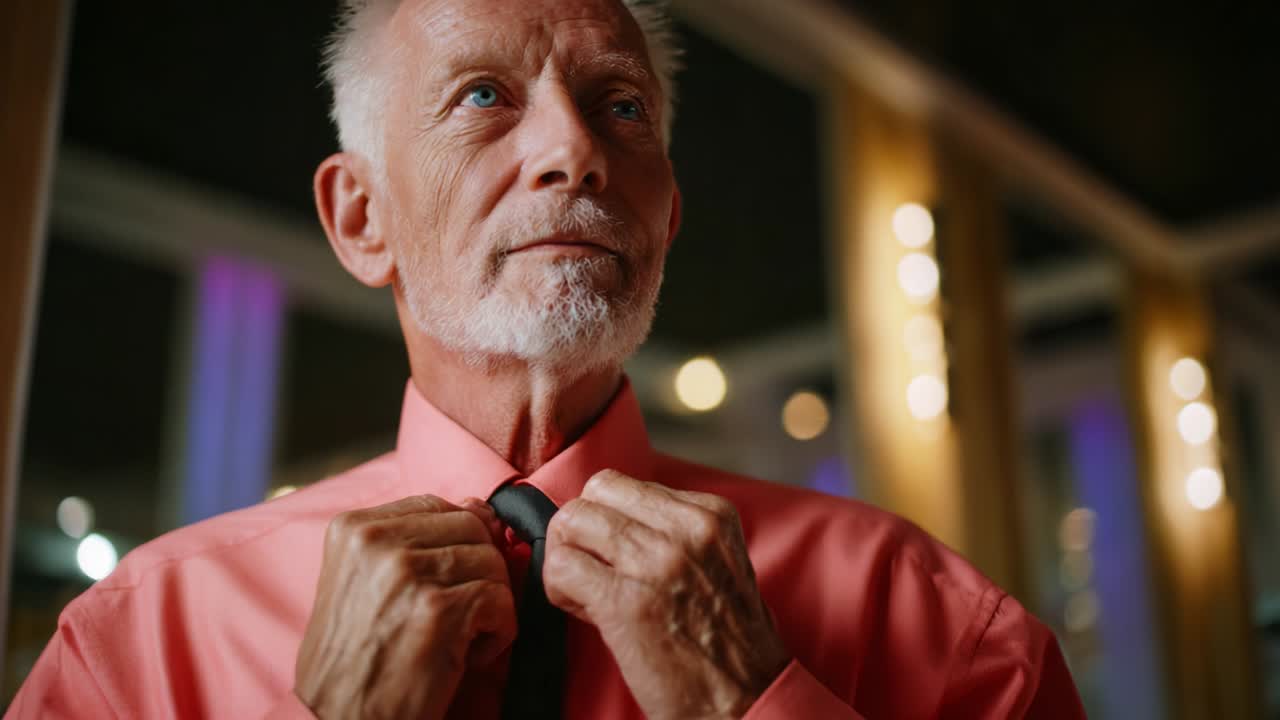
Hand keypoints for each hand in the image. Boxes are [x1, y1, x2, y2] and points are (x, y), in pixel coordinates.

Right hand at [294, 495, 515, 719]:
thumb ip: (414, 542)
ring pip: (492, 560)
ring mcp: (406, 572)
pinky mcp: (437, 609)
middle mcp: (375, 541)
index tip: (448, 581)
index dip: (458, 542)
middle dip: (480, 570)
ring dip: (490, 604)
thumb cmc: (357, 661)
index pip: (437, 505)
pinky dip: (499, 632)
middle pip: (471, 526)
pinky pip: (501, 599)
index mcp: (353, 528)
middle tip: (459, 614)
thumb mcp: (368, 586)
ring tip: (459, 638)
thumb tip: (479, 508)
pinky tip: (468, 656)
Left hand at [544, 470, 790, 719]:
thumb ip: (675, 530)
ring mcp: (654, 561)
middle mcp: (684, 529)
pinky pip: (560, 566)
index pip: (625, 485)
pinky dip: (558, 589)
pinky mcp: (623, 601)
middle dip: (582, 530)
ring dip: (567, 557)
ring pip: (571, 521)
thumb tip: (613, 519)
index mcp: (710, 514)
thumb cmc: (730, 641)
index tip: (619, 555)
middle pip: (595, 492)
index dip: (611, 519)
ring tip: (587, 590)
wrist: (745, 699)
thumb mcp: (720, 560)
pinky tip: (583, 611)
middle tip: (593, 568)